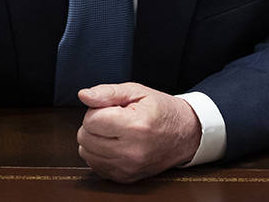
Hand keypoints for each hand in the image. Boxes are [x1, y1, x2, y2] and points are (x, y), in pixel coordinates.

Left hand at [77, 82, 200, 182]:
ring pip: (87, 153)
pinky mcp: (126, 178)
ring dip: (94, 140)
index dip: (96, 110)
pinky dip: (99, 154)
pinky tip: (114, 145)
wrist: (185, 134)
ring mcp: (129, 168)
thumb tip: (84, 95)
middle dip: (94, 125)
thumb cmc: (161, 110)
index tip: (111, 108)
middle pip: (85, 138)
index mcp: (135, 126)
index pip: (90, 120)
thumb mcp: (136, 91)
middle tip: (113, 119)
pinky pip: (96, 166)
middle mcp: (131, 151)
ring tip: (114, 132)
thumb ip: (107, 92)